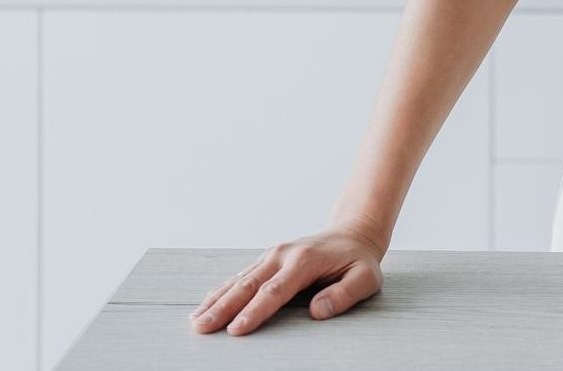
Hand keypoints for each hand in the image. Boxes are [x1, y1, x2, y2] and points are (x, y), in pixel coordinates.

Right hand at [188, 220, 386, 335]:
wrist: (352, 234)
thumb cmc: (358, 261)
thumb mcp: (366, 277)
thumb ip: (344, 294)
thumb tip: (317, 312)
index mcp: (304, 261)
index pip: (275, 291)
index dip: (255, 312)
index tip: (236, 329)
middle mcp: (282, 255)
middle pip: (248, 285)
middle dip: (223, 308)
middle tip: (202, 327)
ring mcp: (272, 255)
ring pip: (238, 280)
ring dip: (216, 301)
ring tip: (196, 321)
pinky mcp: (267, 260)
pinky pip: (240, 277)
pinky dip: (222, 292)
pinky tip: (207, 306)